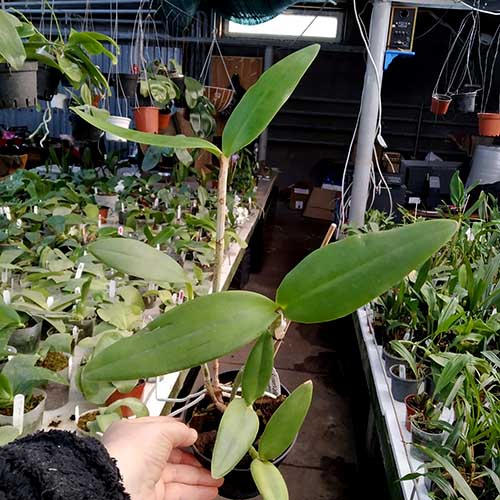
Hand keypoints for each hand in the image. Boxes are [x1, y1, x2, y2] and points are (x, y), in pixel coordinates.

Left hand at [102, 416, 222, 499]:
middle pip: (174, 454)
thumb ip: (179, 430)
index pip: (163, 429)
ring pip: (179, 474)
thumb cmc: (133, 452)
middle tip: (213, 460)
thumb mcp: (160, 430)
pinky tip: (210, 490)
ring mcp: (146, 476)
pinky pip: (179, 492)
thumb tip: (191, 433)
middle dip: (196, 458)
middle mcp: (140, 454)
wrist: (118, 488)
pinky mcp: (152, 496)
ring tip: (218, 478)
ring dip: (200, 477)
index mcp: (136, 432)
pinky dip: (196, 491)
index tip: (199, 436)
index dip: (182, 432)